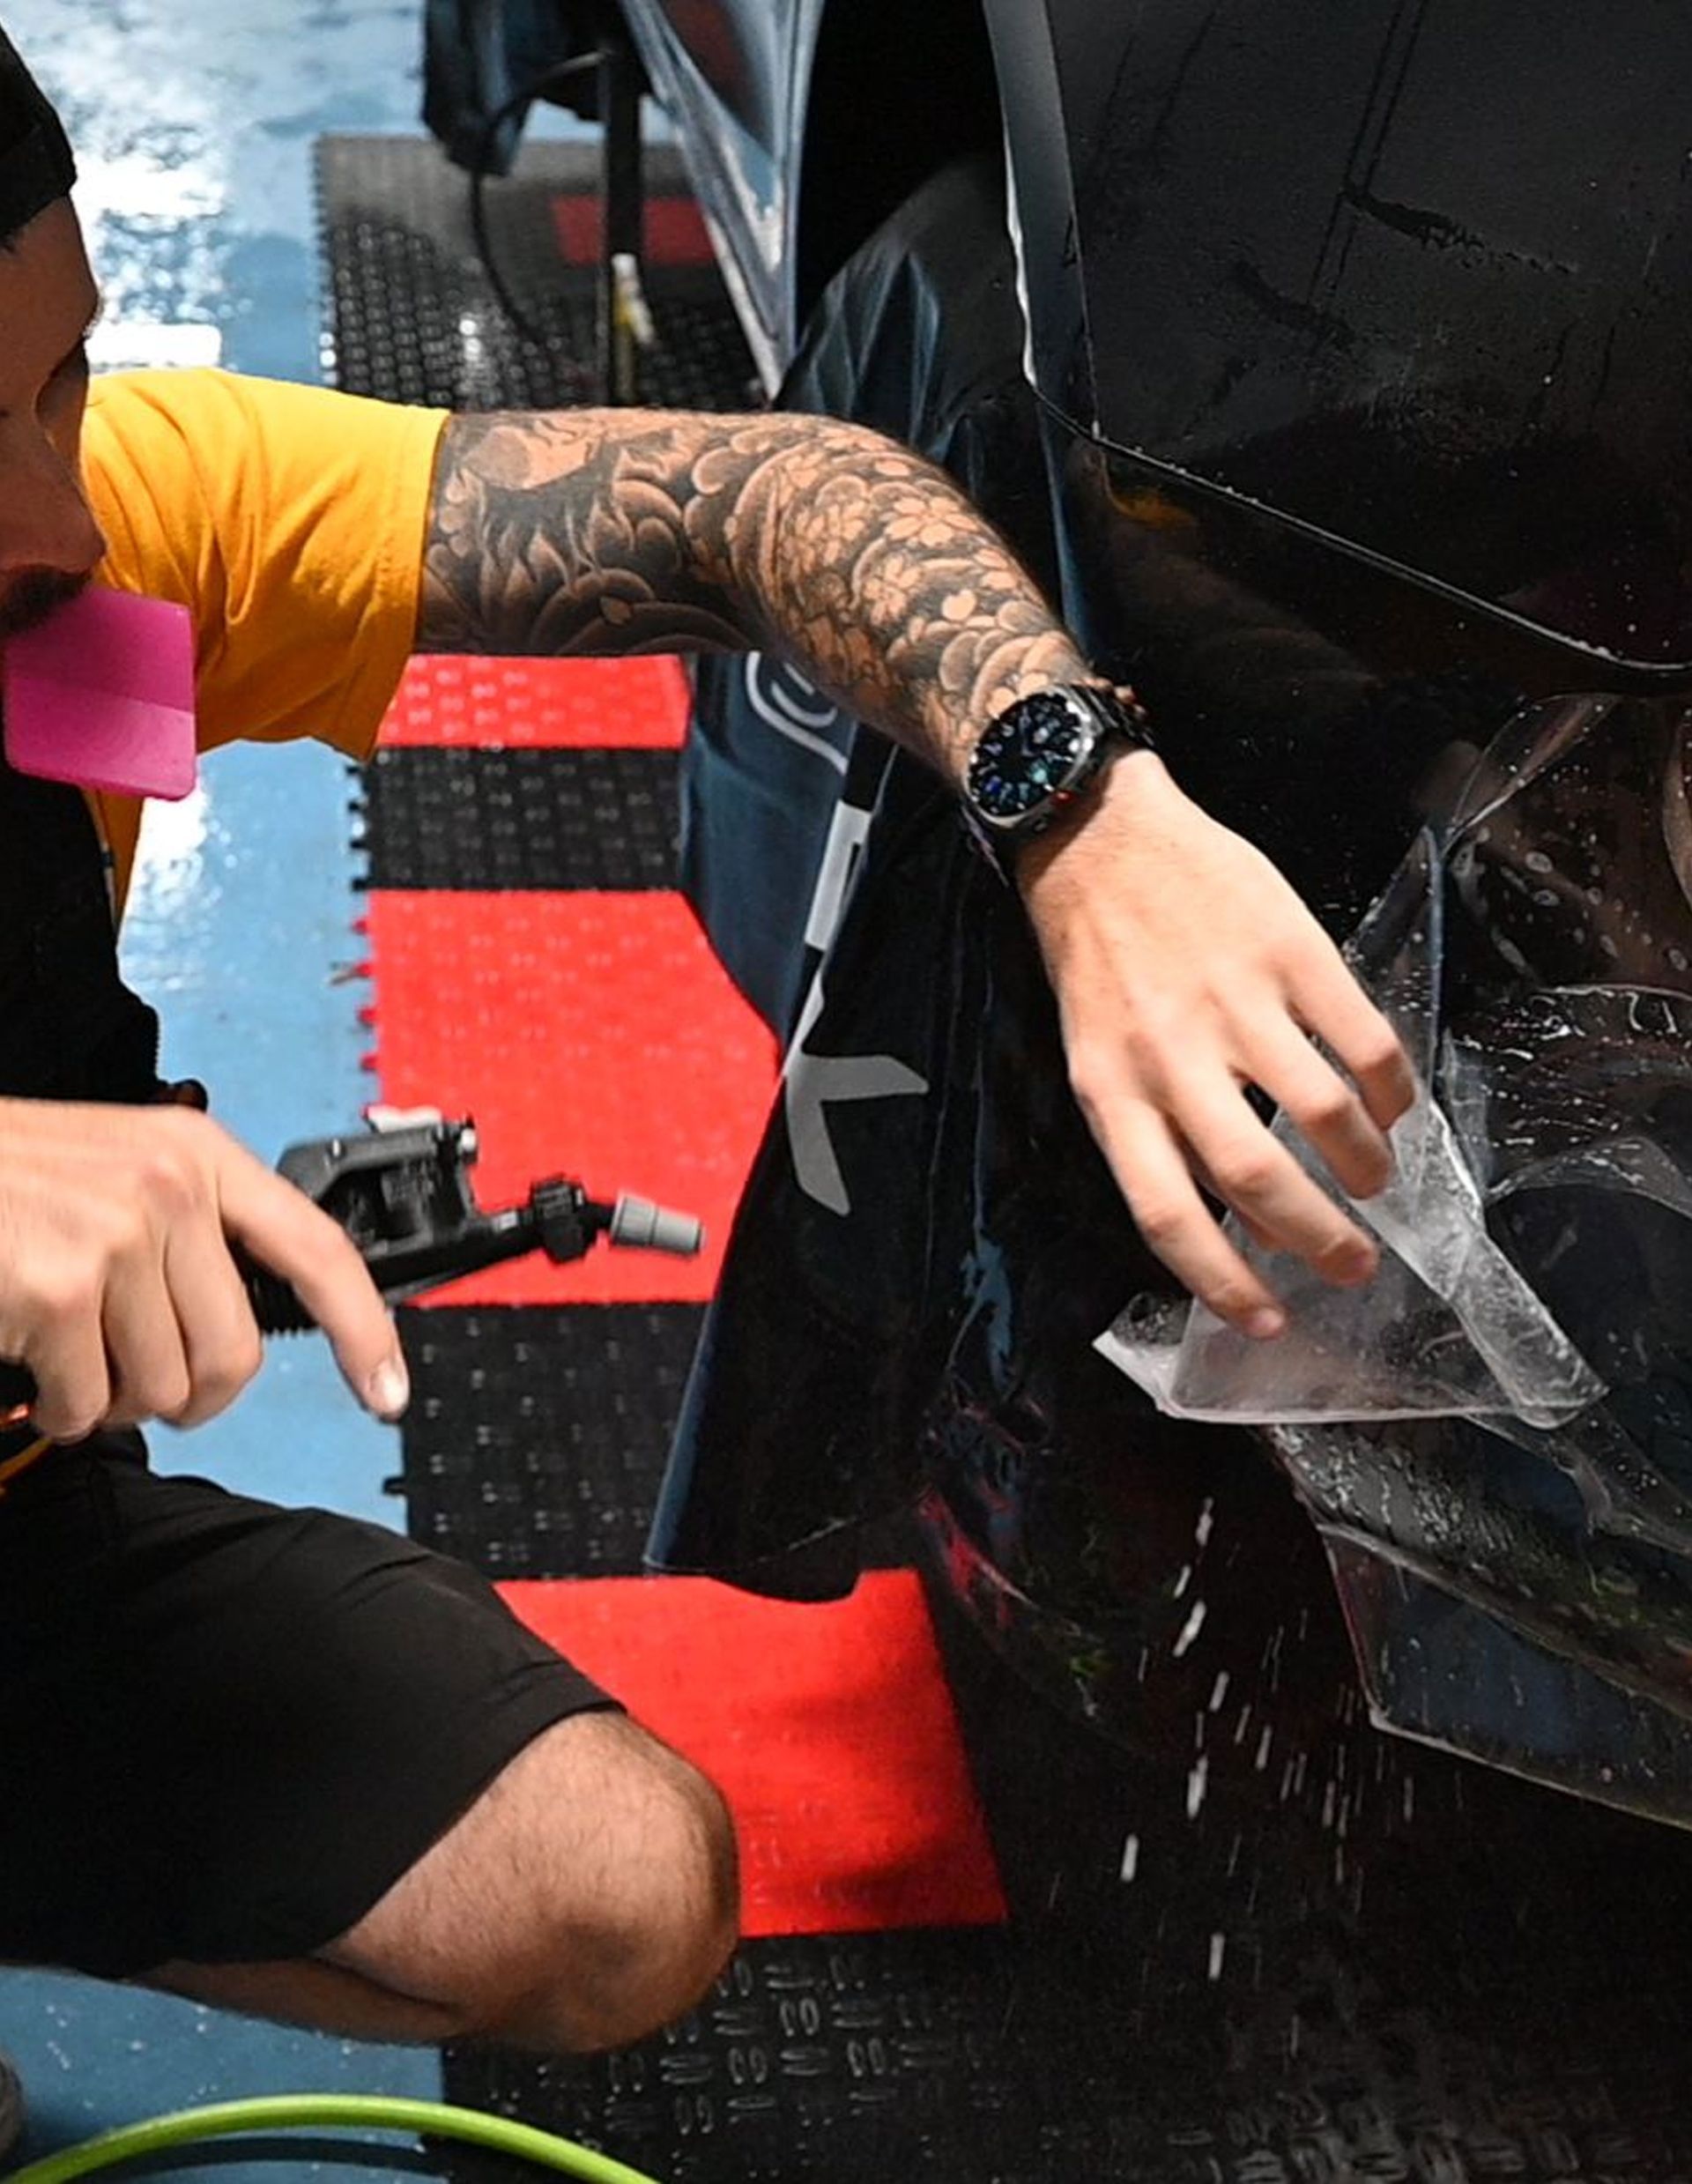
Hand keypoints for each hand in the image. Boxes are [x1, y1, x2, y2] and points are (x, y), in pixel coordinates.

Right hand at [0, 1097, 408, 1439]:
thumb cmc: (6, 1183)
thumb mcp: (116, 1174)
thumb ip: (190, 1236)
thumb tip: (237, 1343)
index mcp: (199, 1155)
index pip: (316, 1250)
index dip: (364, 1331)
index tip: (387, 1392)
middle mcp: (170, 1185)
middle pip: (235, 1355)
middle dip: (183, 1393)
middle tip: (125, 1371)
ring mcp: (117, 1232)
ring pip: (164, 1389)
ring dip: (109, 1397)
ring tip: (65, 1349)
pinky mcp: (61, 1287)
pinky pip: (90, 1404)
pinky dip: (57, 1408)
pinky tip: (30, 1360)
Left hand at [1016, 752, 1416, 1334]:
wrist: (1096, 837)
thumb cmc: (1097, 959)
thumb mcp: (1095, 1056)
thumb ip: (1154, 1132)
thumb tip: (1241, 1220)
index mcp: (1111, 1093)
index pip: (1167, 1213)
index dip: (1222, 1280)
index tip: (1268, 1323)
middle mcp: (1171, 1057)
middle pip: (1257, 1177)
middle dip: (1319, 1240)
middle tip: (1356, 1266)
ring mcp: (1234, 1001)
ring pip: (1322, 1112)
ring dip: (1365, 1164)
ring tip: (1377, 1181)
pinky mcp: (1288, 950)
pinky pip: (1360, 1040)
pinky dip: (1391, 1089)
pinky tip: (1394, 1106)